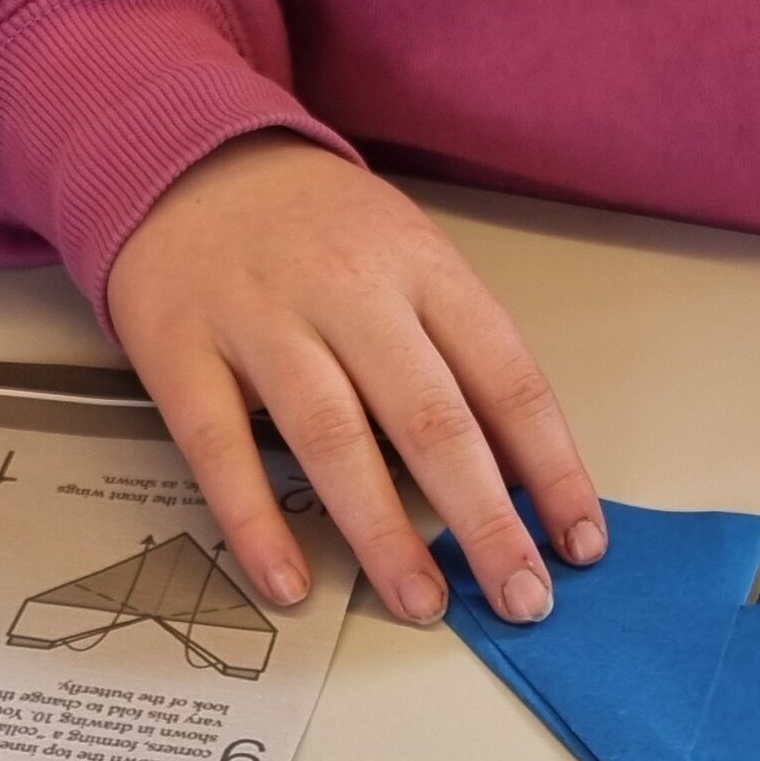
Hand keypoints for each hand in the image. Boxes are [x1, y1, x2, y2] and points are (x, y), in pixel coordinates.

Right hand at [106, 132, 604, 622]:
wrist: (182, 155)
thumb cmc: (315, 230)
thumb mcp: (408, 261)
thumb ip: (458, 357)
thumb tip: (522, 478)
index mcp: (421, 268)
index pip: (508, 379)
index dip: (552, 469)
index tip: (579, 543)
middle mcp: (347, 290)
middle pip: (432, 418)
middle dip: (485, 521)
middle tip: (521, 598)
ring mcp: (260, 319)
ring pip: (335, 438)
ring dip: (384, 534)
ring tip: (422, 604)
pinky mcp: (180, 351)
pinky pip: (221, 450)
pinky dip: (256, 525)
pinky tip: (290, 582)